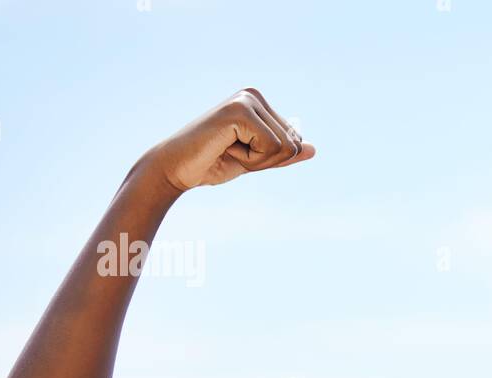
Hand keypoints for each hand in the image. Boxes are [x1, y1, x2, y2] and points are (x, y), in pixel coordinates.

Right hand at [139, 87, 315, 193]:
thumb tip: (314, 149)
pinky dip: (250, 159)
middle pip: (293, 143)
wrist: (177, 169)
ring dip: (257, 160)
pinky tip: (225, 148)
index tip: (239, 152)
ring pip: (285, 147)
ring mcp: (246, 100)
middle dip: (266, 160)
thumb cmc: (212, 163)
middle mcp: (253, 95)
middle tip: (232, 153)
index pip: (294, 140)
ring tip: (227, 149)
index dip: (270, 159)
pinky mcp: (239, 111)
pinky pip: (271, 147)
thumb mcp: (256, 160)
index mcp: (259, 102)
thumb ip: (283, 154)